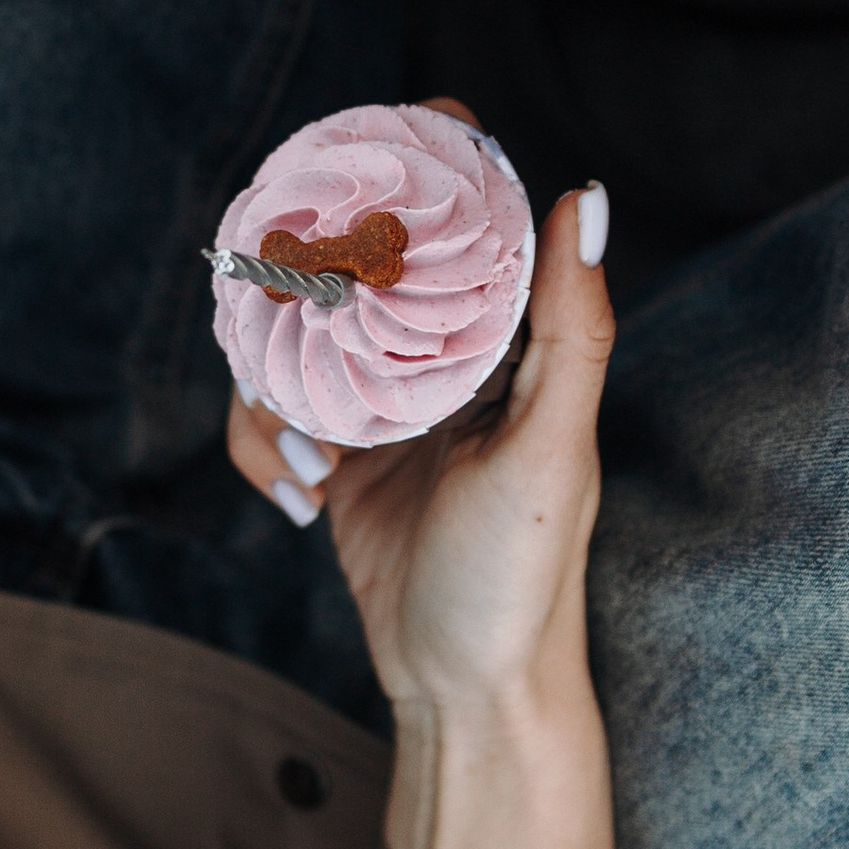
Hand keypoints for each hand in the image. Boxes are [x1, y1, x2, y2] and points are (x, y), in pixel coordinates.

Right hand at [228, 133, 615, 848]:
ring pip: (300, 336)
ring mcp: (386, 408)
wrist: (467, 698)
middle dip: (310, 276)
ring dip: (277, 380)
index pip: (471, 218)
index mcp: (513, 342)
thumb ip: (571, 327)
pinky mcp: (337, 460)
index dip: (425, 165)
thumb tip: (586, 194)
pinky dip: (262, 444)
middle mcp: (450, 362)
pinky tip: (292, 493)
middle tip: (286, 300)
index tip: (367, 151)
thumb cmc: (523, 580)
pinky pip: (273, 414)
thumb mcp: (553, 449)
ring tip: (306, 449)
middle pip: (362, 265)